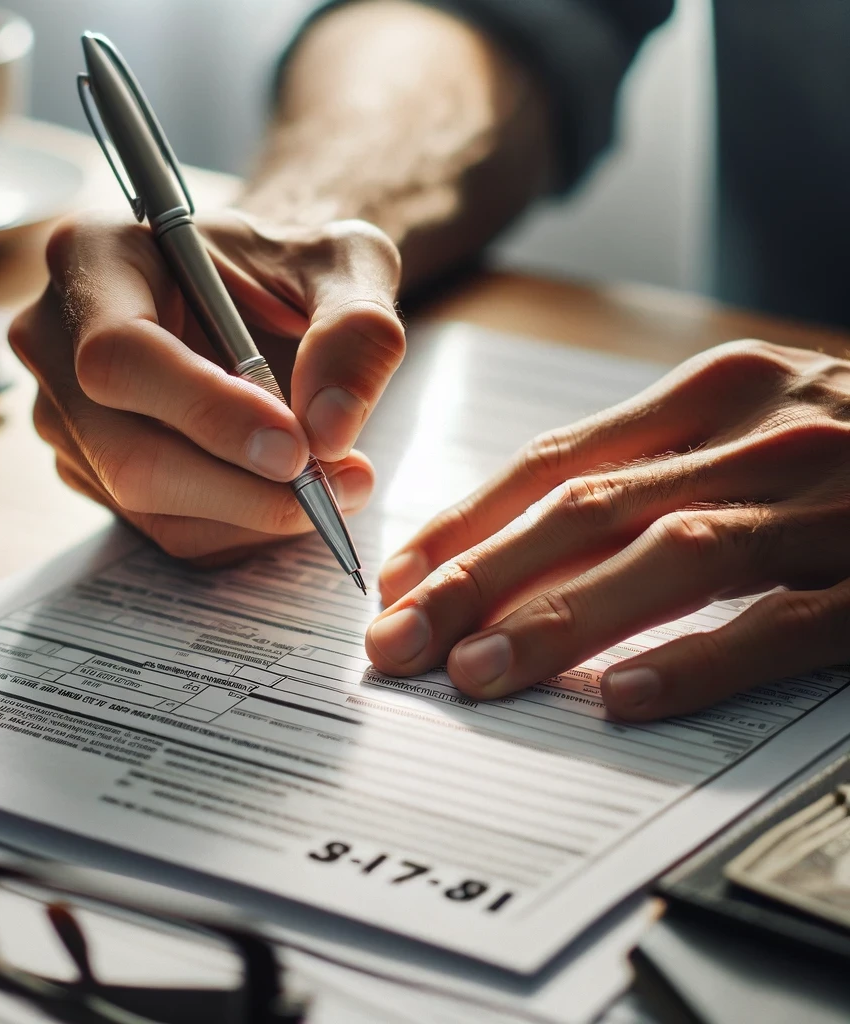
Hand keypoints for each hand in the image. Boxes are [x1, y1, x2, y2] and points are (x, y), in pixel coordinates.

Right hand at [10, 210, 403, 563]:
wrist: (255, 297)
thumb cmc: (288, 270)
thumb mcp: (344, 264)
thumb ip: (354, 328)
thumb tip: (330, 428)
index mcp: (94, 256)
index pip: (122, 354)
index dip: (208, 411)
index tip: (296, 447)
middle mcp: (56, 341)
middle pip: (127, 453)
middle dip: (243, 488)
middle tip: (338, 485)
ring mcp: (66, 415)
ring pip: (148, 504)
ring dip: (252, 515)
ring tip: (335, 486)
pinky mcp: (92, 470)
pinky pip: (164, 528)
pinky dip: (240, 527)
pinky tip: (287, 492)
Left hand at [365, 340, 849, 719]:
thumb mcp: (746, 418)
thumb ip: (647, 462)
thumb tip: (526, 534)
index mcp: (713, 393)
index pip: (555, 461)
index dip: (467, 521)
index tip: (399, 576)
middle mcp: (759, 436)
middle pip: (585, 510)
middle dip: (477, 578)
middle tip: (399, 640)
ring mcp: (828, 504)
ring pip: (668, 559)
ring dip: (560, 620)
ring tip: (476, 672)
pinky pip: (786, 621)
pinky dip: (701, 660)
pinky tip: (627, 700)